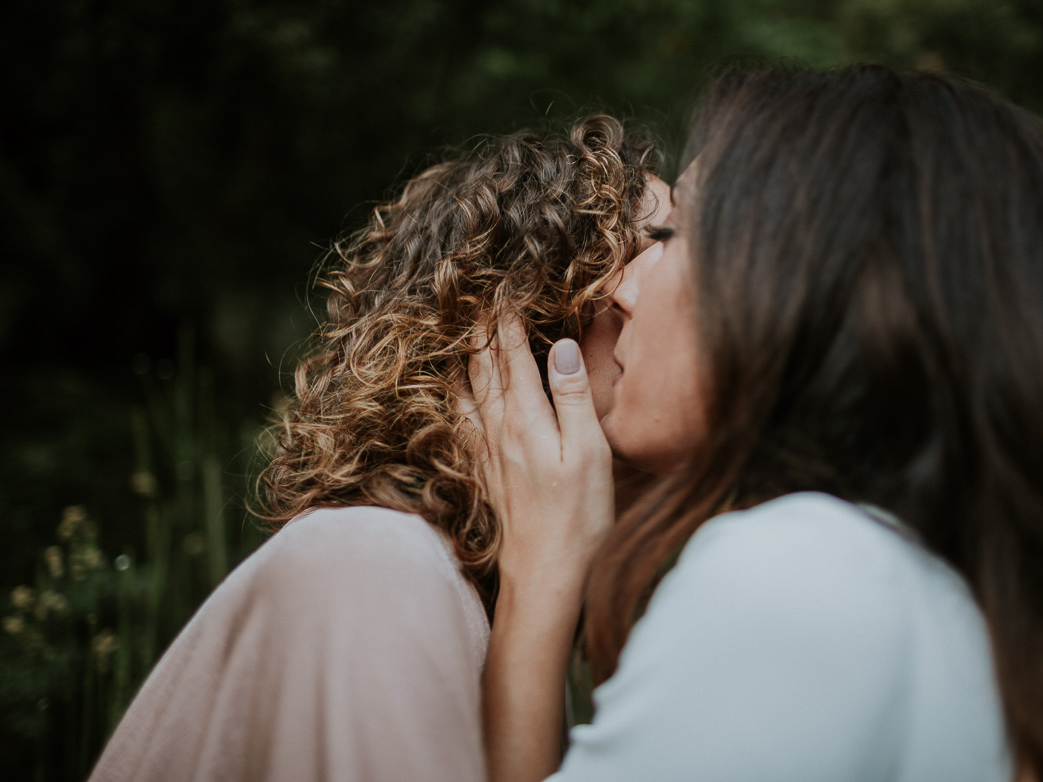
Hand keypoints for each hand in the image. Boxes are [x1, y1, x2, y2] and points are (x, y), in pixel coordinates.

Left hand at [467, 317, 614, 781]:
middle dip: (479, 327)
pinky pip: (464, 417)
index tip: (501, 284)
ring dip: (465, 355)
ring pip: (468, 388)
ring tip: (457, 327)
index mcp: (526, 421)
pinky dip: (458, 391)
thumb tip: (560, 345)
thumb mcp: (588, 455)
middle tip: (473, 293)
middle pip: (482, 366)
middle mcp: (499, 430)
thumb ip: (571, 398)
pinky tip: (454, 388)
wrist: (545, 580)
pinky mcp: (485, 471)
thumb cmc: (578, 520)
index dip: (505, 318)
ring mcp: (488, 452)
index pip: (512, 355)